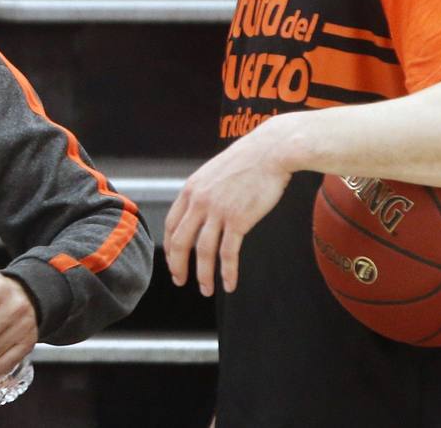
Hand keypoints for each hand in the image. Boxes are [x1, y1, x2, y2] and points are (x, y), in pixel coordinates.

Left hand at [163, 123, 291, 295]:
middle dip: (178, 265)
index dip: (170, 246)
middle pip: (180, 241)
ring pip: (202, 251)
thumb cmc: (247, 160)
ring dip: (203, 275)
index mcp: (191, 189)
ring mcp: (218, 211)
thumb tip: (200, 209)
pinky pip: (228, 253)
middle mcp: (199, 201)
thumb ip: (203, 191)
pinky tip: (229, 284)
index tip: (173, 260)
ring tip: (206, 290)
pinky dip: (227, 271)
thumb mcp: (214, 172)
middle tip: (181, 281)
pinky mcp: (239, 219)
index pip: (171, 224)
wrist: (271, 151)